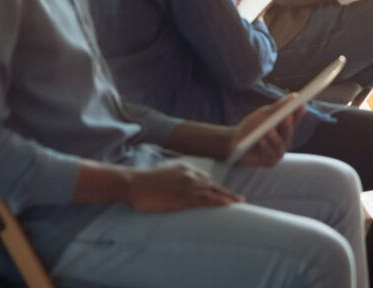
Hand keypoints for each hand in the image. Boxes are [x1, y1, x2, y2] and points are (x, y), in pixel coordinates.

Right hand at [124, 164, 243, 212]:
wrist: (133, 183)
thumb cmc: (142, 183)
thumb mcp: (160, 176)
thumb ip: (170, 179)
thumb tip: (172, 187)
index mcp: (183, 168)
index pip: (204, 178)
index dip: (215, 186)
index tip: (223, 192)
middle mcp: (189, 175)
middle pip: (213, 184)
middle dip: (226, 192)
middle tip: (239, 198)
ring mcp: (188, 186)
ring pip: (214, 192)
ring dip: (228, 197)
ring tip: (239, 203)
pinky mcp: (184, 197)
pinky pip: (206, 200)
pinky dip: (219, 202)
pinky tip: (227, 205)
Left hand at [230, 94, 303, 167]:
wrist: (235, 143)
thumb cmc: (251, 127)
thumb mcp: (264, 115)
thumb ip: (278, 107)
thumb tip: (294, 96)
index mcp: (285, 129)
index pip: (295, 120)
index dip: (299, 113)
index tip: (301, 104)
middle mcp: (285, 141)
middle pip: (289, 133)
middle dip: (288, 125)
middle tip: (287, 116)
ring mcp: (278, 152)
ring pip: (279, 144)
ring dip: (274, 137)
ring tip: (270, 130)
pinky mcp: (270, 162)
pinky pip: (269, 153)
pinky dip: (265, 146)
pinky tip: (261, 140)